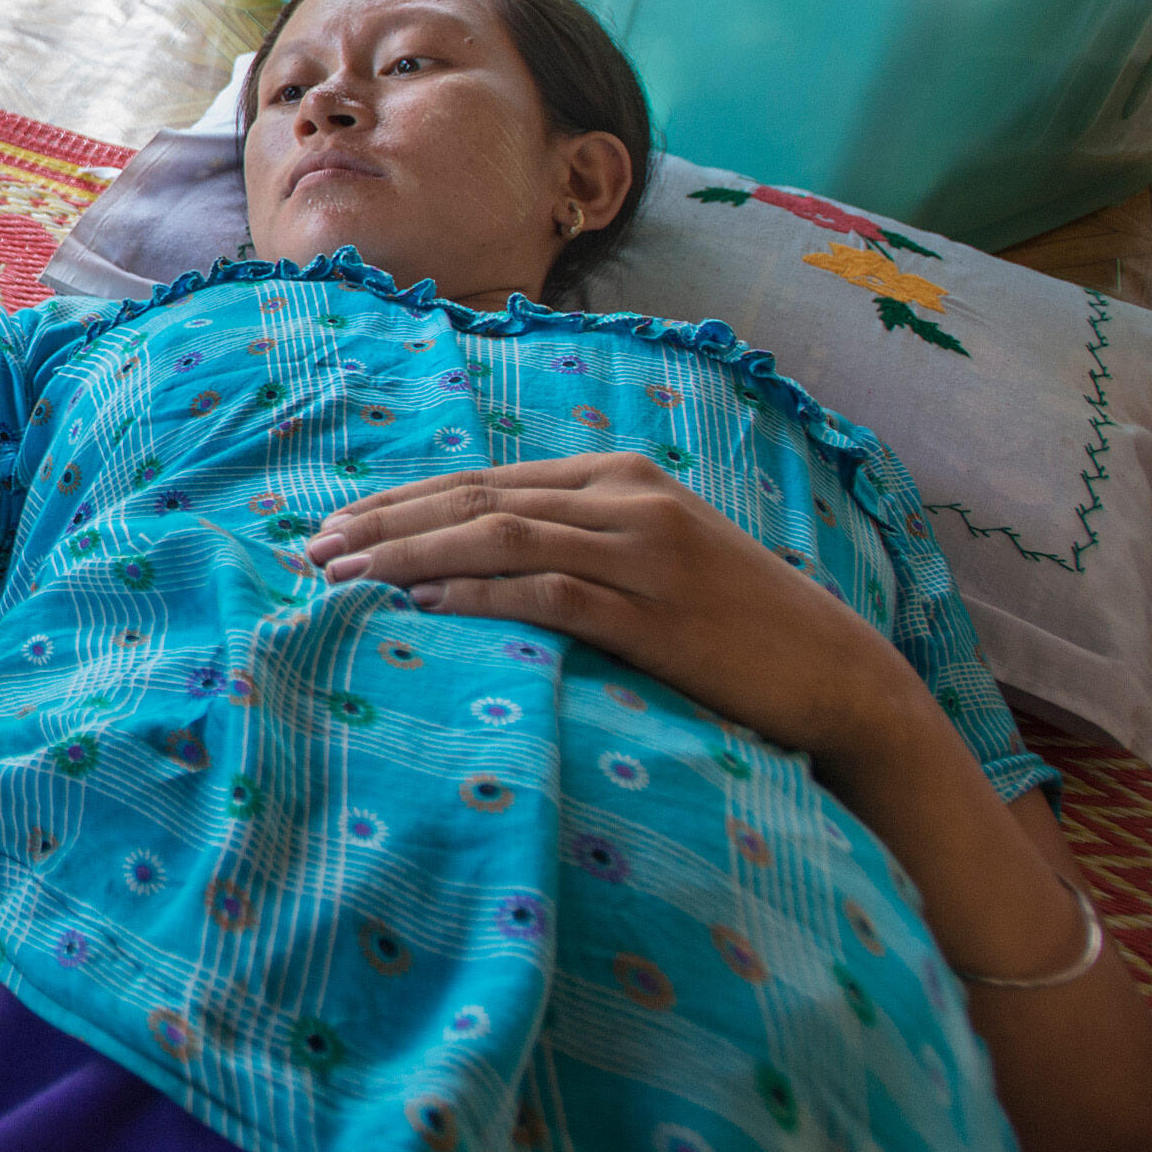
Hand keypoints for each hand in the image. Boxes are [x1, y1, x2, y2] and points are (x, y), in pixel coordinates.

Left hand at [309, 454, 930, 771]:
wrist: (837, 674)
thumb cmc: (735, 625)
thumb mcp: (653, 558)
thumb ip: (576, 541)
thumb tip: (473, 555)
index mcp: (618, 476)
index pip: (485, 482)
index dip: (403, 503)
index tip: (337, 526)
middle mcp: (625, 500)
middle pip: (478, 502)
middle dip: (387, 524)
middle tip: (313, 550)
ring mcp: (643, 554)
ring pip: (499, 538)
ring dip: (411, 556)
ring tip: (344, 576)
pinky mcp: (654, 614)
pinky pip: (547, 595)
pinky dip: (477, 595)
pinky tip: (422, 607)